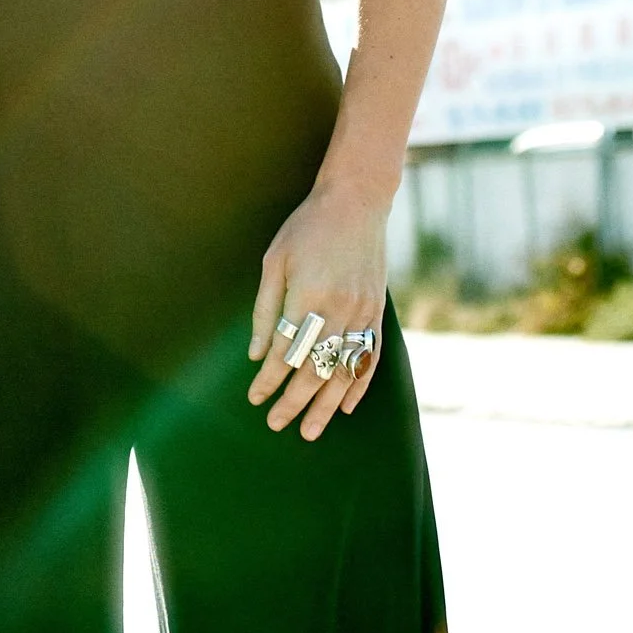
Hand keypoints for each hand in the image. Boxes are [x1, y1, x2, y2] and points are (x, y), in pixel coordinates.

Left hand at [247, 180, 388, 440]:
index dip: (268, 379)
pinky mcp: (377, 312)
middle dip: (293, 401)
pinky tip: (345, 406)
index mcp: (308, 295)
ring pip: (343, 371)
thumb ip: (266, 309)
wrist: (356, 202)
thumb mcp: (275, 260)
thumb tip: (257, 354)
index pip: (286, 351)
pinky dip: (358, 385)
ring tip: (310, 431)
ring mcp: (362, 312)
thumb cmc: (306, 228)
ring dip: (325, 405)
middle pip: (314, 368)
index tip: (255, 398)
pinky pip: (369, 357)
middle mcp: (339, 309)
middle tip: (276, 423)